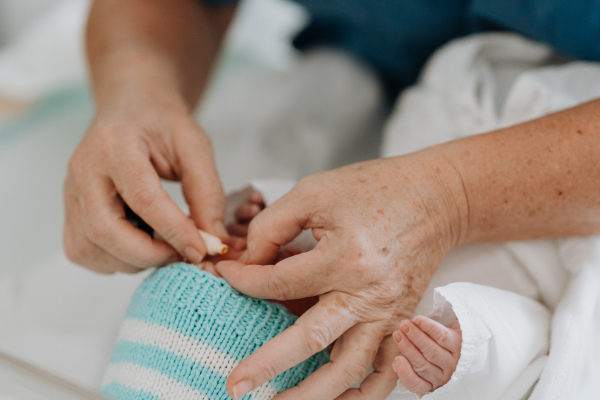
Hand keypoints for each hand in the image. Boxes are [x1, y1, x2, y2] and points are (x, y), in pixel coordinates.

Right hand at [64, 94, 226, 272]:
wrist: (131, 109)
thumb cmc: (162, 124)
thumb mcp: (195, 146)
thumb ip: (207, 192)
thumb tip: (214, 240)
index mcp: (114, 145)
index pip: (142, 198)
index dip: (174, 230)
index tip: (201, 249)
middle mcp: (83, 170)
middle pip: (104, 230)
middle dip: (149, 254)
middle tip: (183, 254)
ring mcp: (70, 193)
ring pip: (90, 248)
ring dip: (134, 260)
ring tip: (164, 244)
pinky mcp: (69, 213)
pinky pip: (84, 252)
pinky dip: (116, 259)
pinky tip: (141, 242)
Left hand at [216, 152, 466, 398]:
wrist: (434, 198)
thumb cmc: (376, 190)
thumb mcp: (314, 192)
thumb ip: (272, 227)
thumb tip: (249, 262)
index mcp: (345, 257)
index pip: (278, 284)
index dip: (244, 280)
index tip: (228, 275)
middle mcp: (369, 293)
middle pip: (310, 340)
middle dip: (267, 365)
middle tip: (235, 385)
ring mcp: (389, 314)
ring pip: (349, 370)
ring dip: (313, 396)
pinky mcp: (402, 323)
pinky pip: (387, 373)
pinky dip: (363, 396)